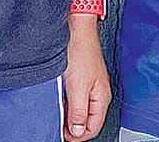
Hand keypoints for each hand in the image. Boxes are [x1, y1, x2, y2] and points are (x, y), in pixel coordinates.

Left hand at [61, 18, 110, 138]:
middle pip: (87, 120)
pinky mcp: (81, 76)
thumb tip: (78, 132)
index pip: (93, 128)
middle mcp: (98, 93)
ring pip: (80, 108)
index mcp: (102, 98)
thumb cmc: (79, 50)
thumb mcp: (77, 87)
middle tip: (57, 124)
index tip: (62, 134)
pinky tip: (57, 97)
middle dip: (73, 126)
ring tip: (56, 111)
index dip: (77, 136)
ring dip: (68, 113)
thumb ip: (78, 111)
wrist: (75, 26)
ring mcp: (90, 84)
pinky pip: (75, 97)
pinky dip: (66, 101)